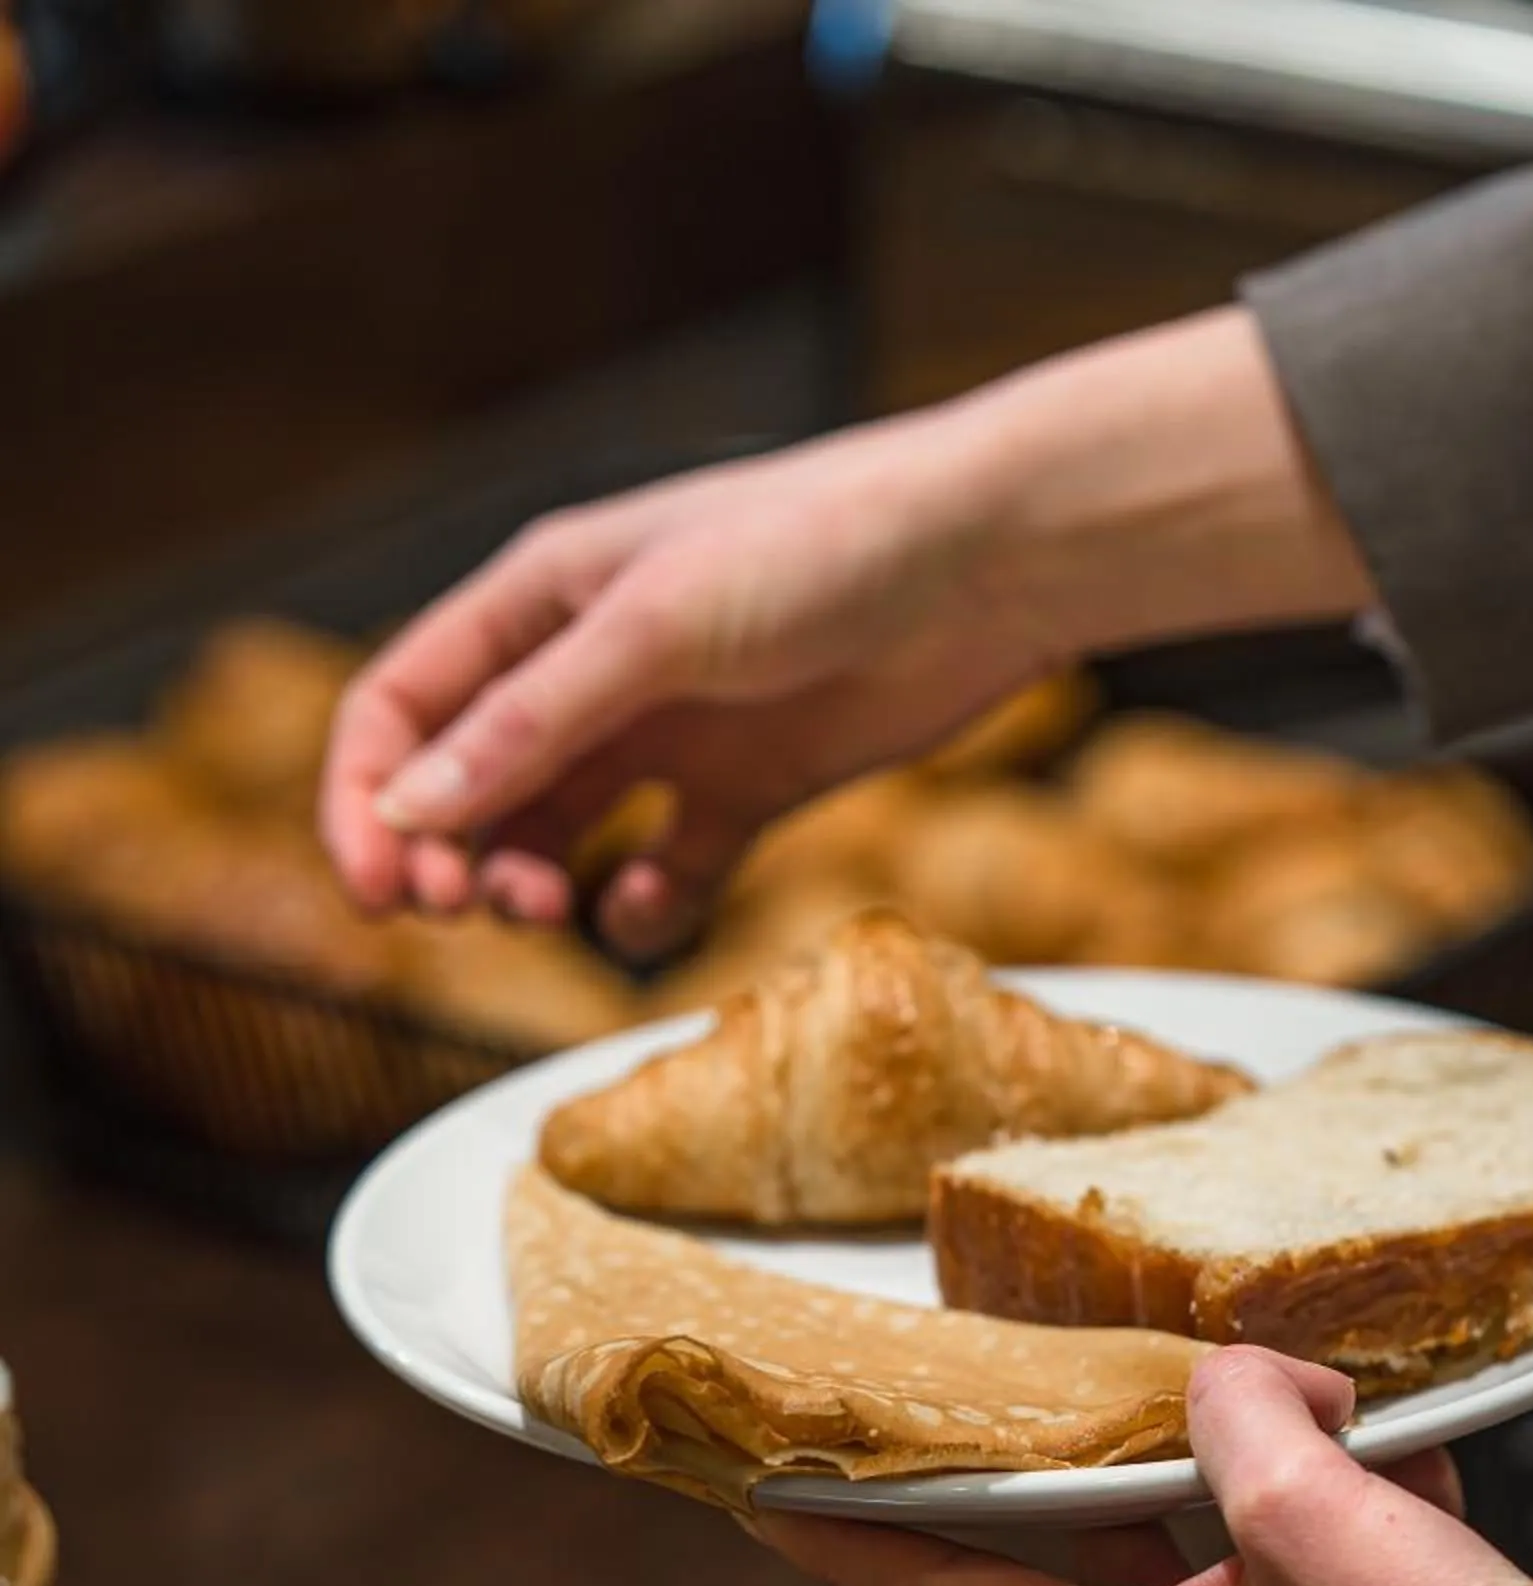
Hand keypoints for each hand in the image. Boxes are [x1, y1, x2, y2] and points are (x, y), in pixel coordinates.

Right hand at [319, 311, 1367, 956]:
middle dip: (444, 855)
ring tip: (551, 909)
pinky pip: (665, 871)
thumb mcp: (657, 630)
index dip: (367, 802)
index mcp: (540, 602)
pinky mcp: (745, 789)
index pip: (403, 708)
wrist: (987, 561)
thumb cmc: (822, 546)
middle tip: (462, 913)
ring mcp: (668, 733)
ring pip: (555, 834)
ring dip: (531, 884)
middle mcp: (590, 668)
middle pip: (465, 785)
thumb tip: (410, 811)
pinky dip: (646, 906)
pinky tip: (657, 906)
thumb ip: (534, 725)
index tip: (379, 893)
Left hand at [762, 1350, 1532, 1585]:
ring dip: (1307, 1493)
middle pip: (1127, 1551)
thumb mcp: (1312, 1511)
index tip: (776, 1507)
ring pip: (1247, 1559)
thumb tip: (1242, 1387)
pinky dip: (1370, 1532)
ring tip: (1384, 1461)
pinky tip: (1430, 1501)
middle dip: (1181, 1466)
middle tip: (1204, 1401)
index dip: (861, 1543)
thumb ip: (1243, 1418)